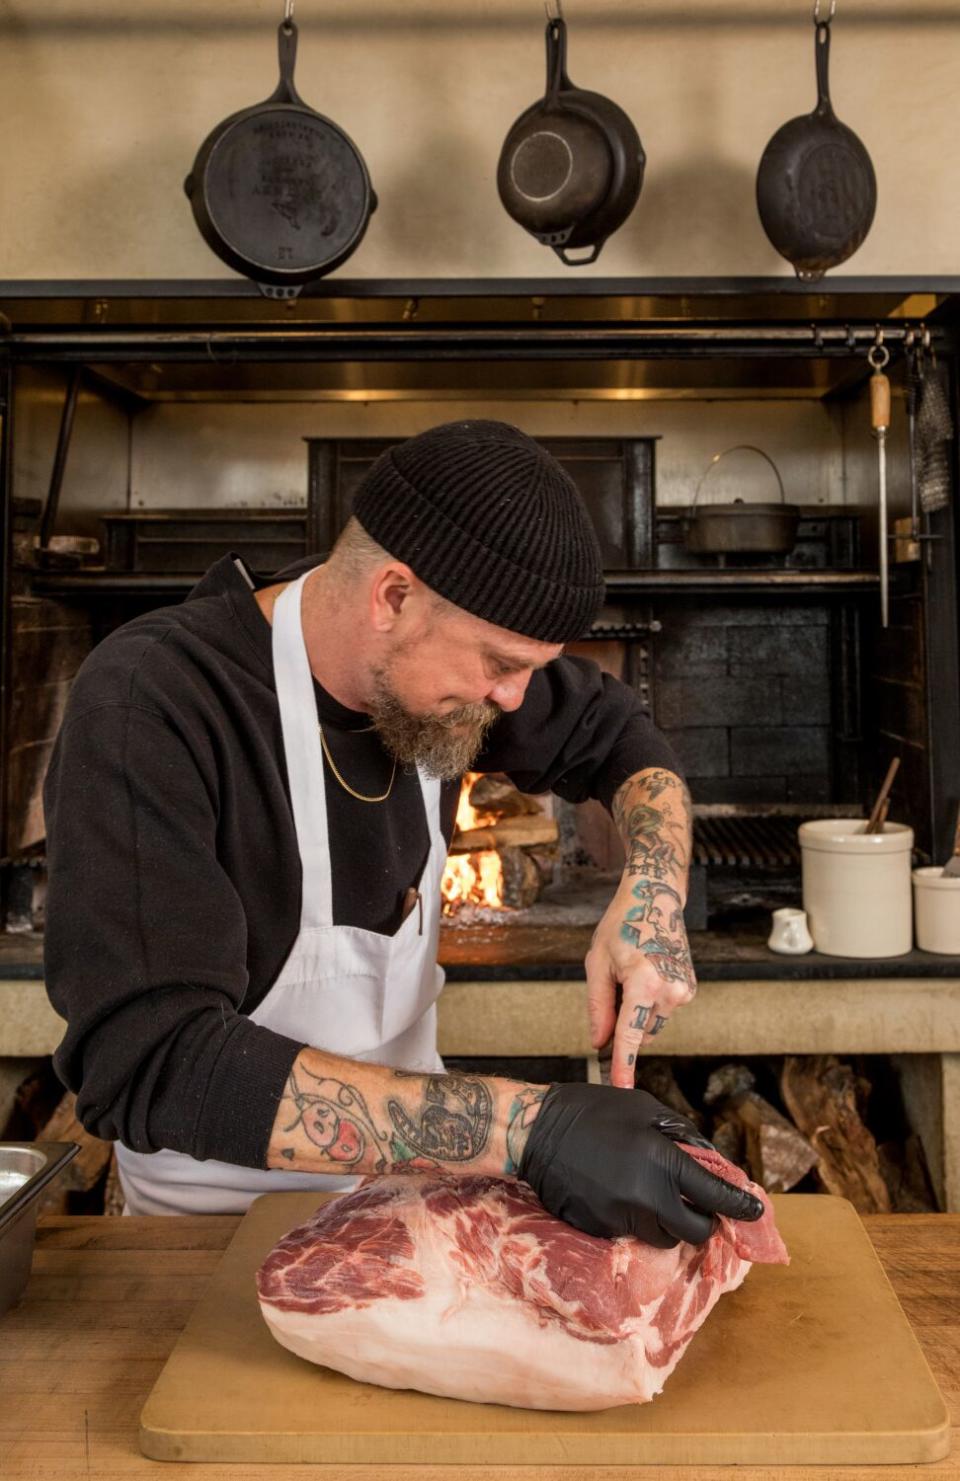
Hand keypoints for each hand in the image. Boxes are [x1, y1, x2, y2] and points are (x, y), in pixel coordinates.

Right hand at [518, 1083, 762, 1244]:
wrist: (536, 1132)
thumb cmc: (593, 1111)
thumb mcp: (643, 1108)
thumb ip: (681, 1135)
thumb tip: (709, 1161)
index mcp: (662, 1162)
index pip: (716, 1196)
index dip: (741, 1206)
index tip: (755, 1210)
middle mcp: (646, 1197)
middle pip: (694, 1231)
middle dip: (704, 1221)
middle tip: (701, 1207)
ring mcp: (621, 1218)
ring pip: (664, 1237)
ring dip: (671, 1224)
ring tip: (658, 1198)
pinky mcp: (600, 1231)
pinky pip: (632, 1234)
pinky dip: (637, 1221)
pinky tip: (622, 1195)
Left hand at [586, 875, 696, 1086]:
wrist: (655, 899)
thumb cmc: (622, 926)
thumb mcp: (598, 964)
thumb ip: (599, 1008)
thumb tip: (599, 1043)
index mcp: (644, 983)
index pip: (631, 1034)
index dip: (623, 1063)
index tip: (621, 1087)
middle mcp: (670, 991)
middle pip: (640, 1032)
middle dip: (624, 1022)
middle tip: (614, 987)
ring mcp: (684, 991)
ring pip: (652, 1024)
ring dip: (637, 1012)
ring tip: (631, 975)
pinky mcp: (689, 990)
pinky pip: (663, 1012)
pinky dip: (650, 1004)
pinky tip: (646, 975)